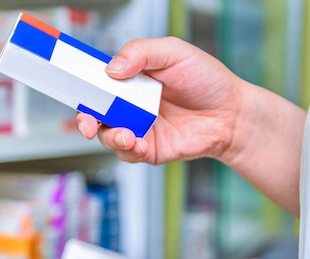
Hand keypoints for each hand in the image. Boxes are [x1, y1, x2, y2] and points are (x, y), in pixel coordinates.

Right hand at [77, 37, 247, 164]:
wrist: (231, 113)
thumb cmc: (206, 80)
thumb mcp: (173, 52)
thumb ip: (140, 52)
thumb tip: (112, 69)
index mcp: (131, 80)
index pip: (98, 84)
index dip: (84, 89)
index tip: (78, 92)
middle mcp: (130, 105)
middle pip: (95, 115)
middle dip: (85, 121)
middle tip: (88, 124)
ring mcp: (138, 128)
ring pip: (108, 137)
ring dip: (110, 137)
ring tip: (126, 135)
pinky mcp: (148, 150)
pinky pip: (128, 154)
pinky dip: (130, 151)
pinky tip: (141, 144)